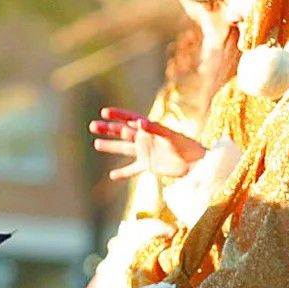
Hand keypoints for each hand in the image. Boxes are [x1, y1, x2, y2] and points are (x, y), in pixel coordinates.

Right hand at [90, 107, 204, 179]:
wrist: (196, 163)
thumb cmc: (186, 146)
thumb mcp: (169, 136)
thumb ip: (154, 129)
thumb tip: (139, 122)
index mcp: (149, 129)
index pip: (130, 118)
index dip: (117, 115)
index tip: (104, 112)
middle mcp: (145, 139)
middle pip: (122, 132)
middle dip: (108, 129)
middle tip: (92, 126)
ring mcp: (145, 152)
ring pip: (124, 149)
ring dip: (111, 146)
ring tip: (96, 144)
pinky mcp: (148, 165)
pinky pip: (132, 169)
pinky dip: (123, 173)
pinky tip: (112, 175)